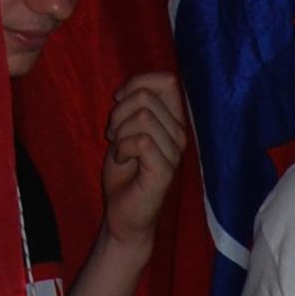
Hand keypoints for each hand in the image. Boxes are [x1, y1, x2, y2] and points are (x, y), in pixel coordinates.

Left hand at [101, 72, 187, 251]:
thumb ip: (135, 107)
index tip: (119, 101)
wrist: (124, 215)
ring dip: (119, 132)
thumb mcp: (127, 130)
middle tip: (114, 135)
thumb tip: (130, 89)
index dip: (138, 83)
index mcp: (174, 121)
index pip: (168, 80)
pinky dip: (122, 148)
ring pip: (142, 117)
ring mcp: (175, 153)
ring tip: (118, 149)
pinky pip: (141, 141)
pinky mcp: (165, 170)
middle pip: (146, 96)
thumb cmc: (125, 174)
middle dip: (119, 112)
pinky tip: (122, 160)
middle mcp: (180, 134)